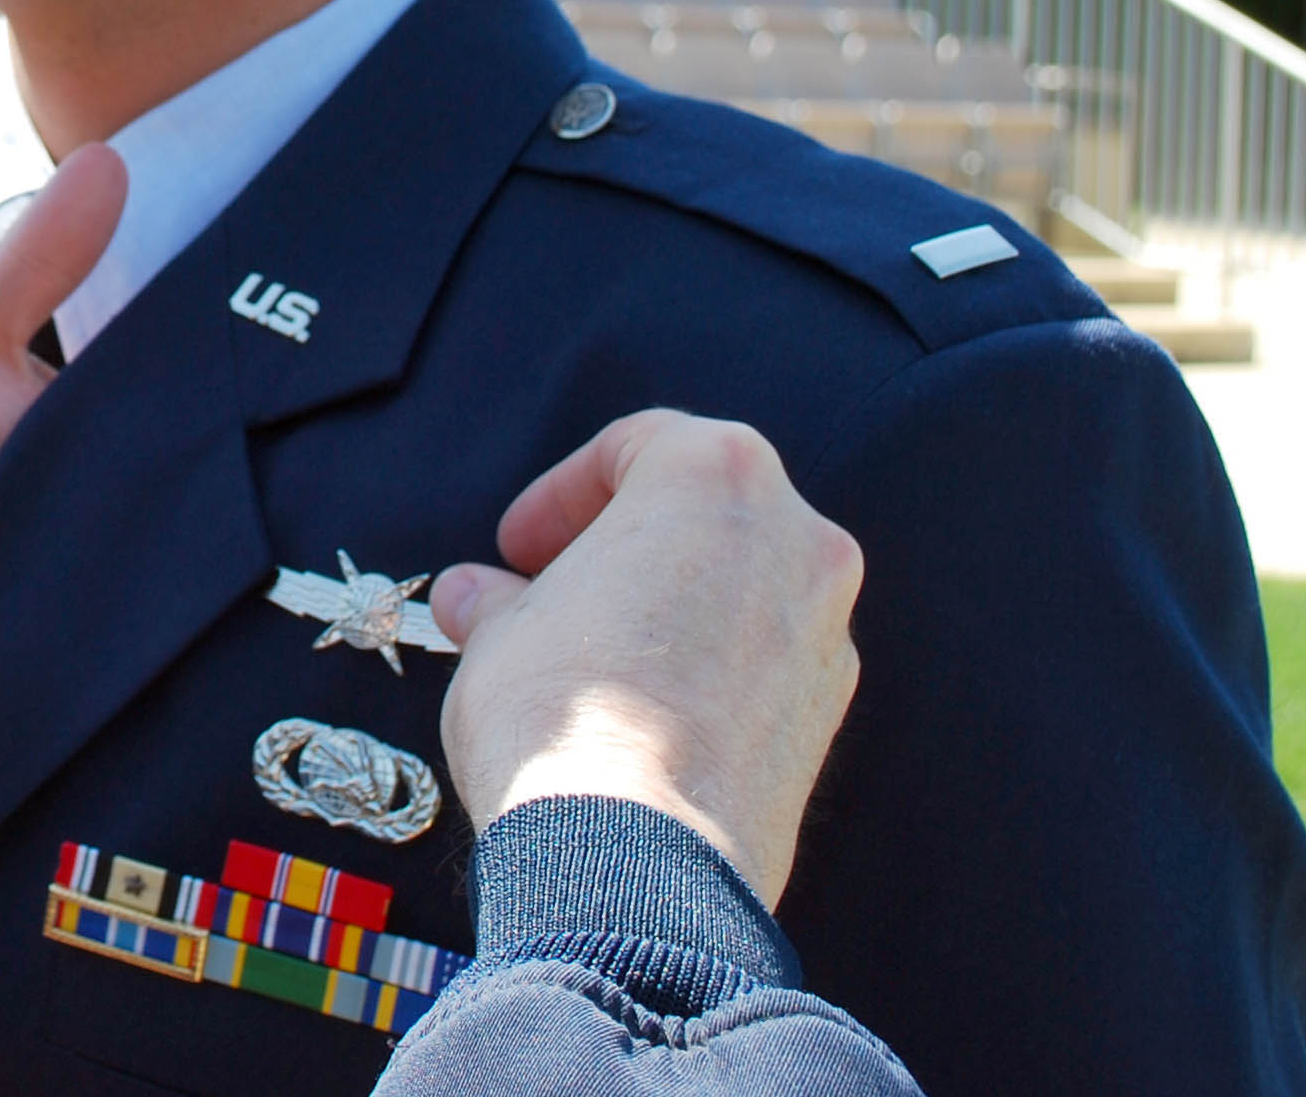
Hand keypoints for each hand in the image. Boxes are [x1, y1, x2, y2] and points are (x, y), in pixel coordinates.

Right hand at [429, 410, 861, 908]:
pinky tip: (637, 714)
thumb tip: (478, 599)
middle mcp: (794, 539)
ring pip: (739, 588)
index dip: (560, 494)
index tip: (517, 545)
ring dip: (664, 609)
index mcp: (717, 478)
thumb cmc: (565, 717)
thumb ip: (497, 600)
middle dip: (618, 548)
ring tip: (584, 659)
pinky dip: (705, 668)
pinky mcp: (827, 716)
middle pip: (701, 512)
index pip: (637, 446)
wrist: (634, 858)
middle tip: (546, 590)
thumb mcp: (496, 632)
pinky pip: (760, 662)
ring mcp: (825, 632)